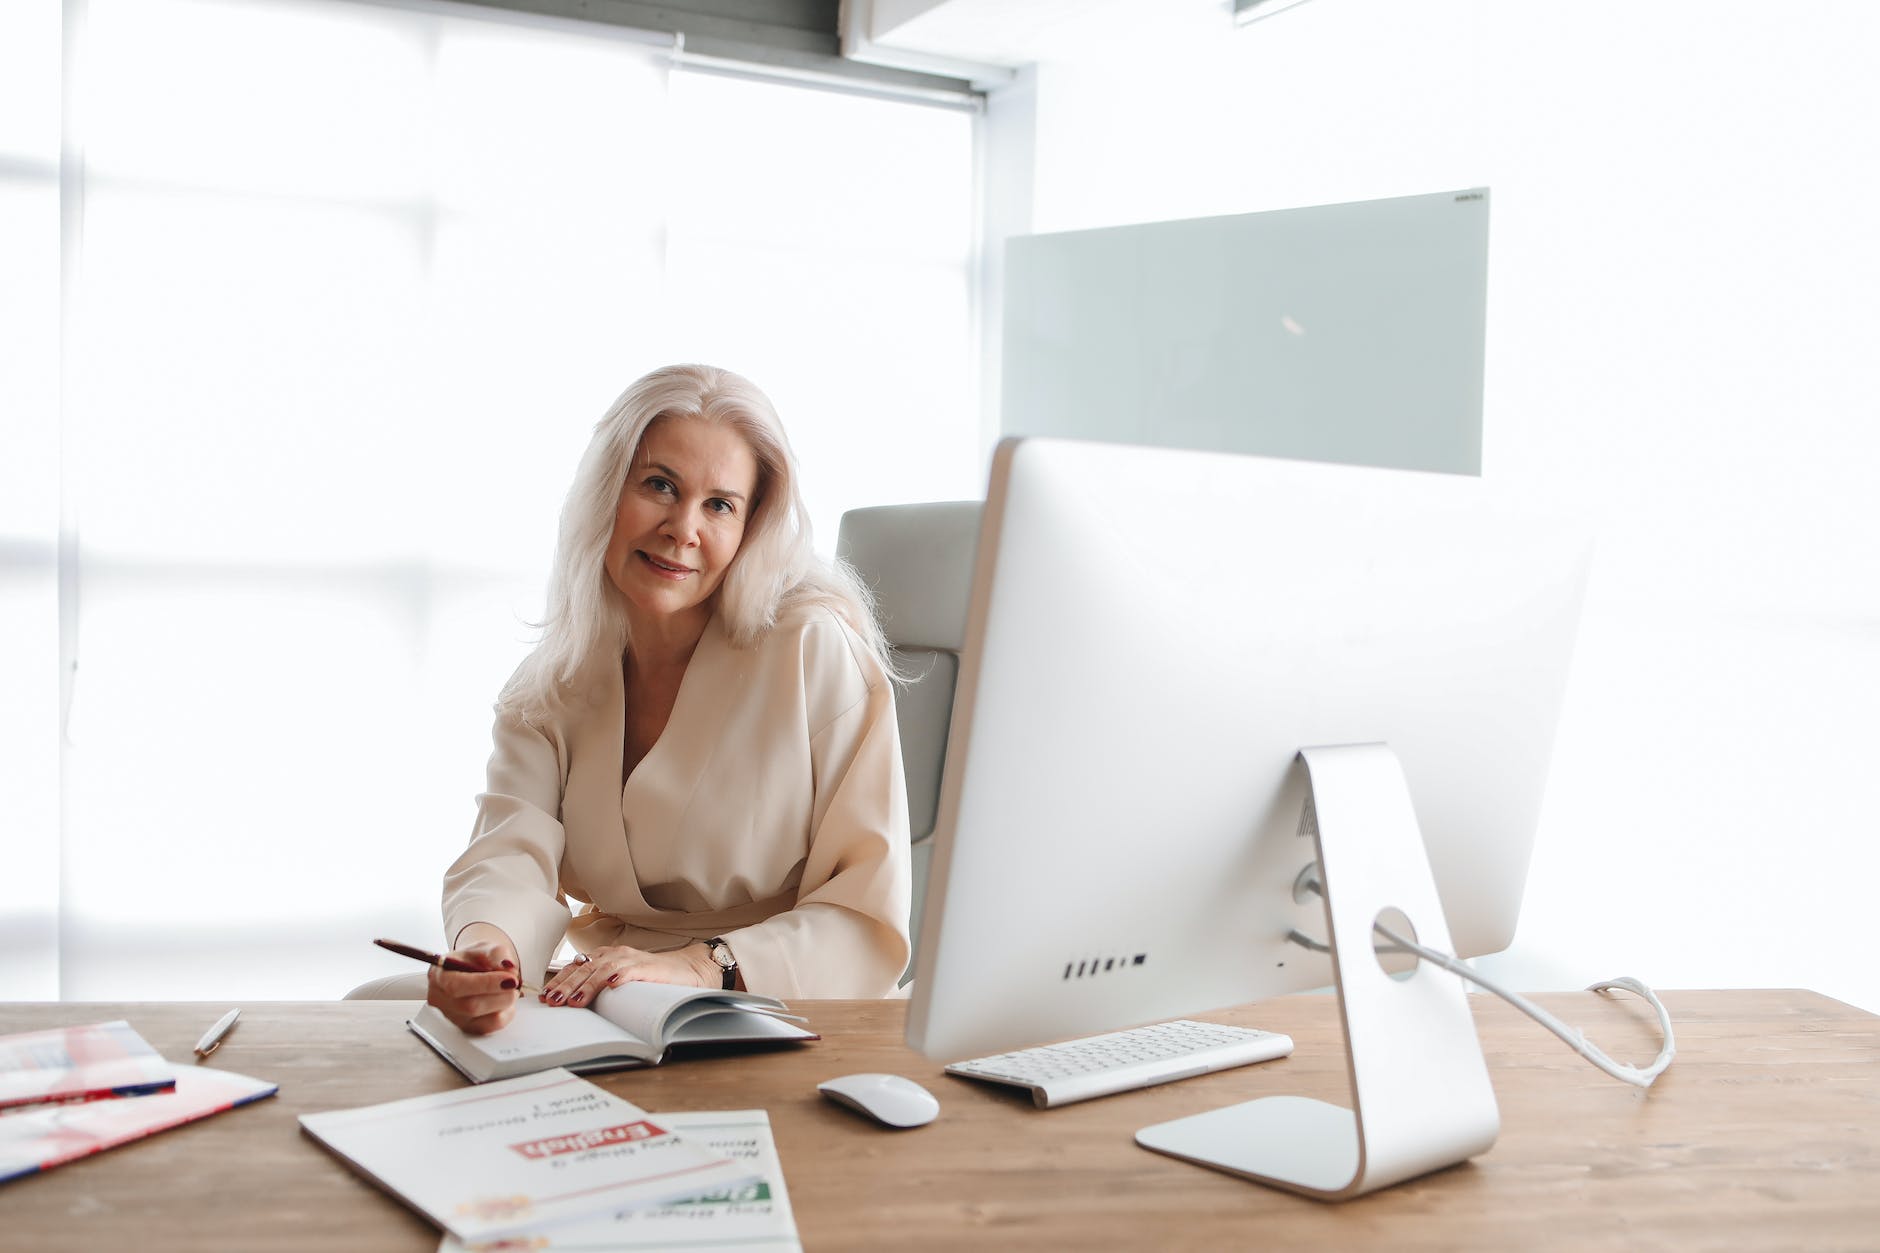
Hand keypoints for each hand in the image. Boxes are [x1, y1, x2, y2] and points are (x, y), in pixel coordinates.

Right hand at [425, 925, 522, 1035]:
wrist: (475, 967)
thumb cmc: (476, 958)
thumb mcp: (486, 946)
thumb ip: (498, 954)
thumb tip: (508, 967)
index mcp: (439, 975)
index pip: (456, 986)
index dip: (485, 984)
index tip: (510, 979)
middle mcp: (440, 999)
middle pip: (470, 1006)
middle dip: (501, 995)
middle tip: (515, 982)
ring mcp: (451, 1016)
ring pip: (482, 1021)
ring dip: (504, 1004)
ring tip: (510, 989)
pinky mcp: (465, 1028)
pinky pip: (489, 1028)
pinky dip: (505, 1014)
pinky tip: (504, 1001)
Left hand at [541, 943, 718, 1006]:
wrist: (689, 969)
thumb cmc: (654, 978)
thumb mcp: (622, 981)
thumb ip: (602, 987)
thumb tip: (574, 1005)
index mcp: (607, 957)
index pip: (577, 967)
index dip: (560, 981)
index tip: (545, 998)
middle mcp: (616, 954)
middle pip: (585, 968)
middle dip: (566, 986)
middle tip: (553, 1002)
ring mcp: (632, 960)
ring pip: (603, 969)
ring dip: (587, 985)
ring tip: (575, 1001)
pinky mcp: (649, 967)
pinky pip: (631, 970)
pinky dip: (620, 975)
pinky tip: (611, 984)